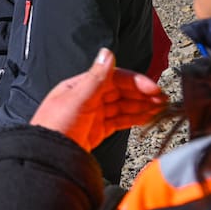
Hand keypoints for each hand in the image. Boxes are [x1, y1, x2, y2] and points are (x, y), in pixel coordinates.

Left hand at [31, 48, 167, 151]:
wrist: (47, 156)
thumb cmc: (54, 126)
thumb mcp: (76, 99)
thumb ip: (95, 78)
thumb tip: (107, 53)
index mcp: (81, 86)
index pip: (114, 78)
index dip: (136, 81)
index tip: (154, 89)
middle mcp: (88, 98)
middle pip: (121, 91)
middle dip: (143, 94)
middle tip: (163, 99)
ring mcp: (94, 114)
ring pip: (123, 106)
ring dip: (142, 105)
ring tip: (161, 108)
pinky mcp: (98, 130)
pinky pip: (120, 120)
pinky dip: (134, 118)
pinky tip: (148, 117)